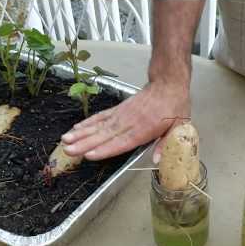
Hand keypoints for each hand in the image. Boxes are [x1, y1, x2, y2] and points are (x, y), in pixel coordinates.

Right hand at [61, 80, 190, 162]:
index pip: (122, 142)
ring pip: (99, 126)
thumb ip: (166, 144)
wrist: (168, 84)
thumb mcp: (179, 126)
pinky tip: (76, 128)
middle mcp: (130, 122)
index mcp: (144, 129)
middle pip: (105, 135)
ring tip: (65, 140)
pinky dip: (88, 122)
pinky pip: (101, 116)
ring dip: (81, 133)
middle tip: (68, 150)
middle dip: (85, 143)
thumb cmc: (175, 106)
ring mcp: (122, 114)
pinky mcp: (119, 109)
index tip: (89, 154)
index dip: (105, 149)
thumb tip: (157, 161)